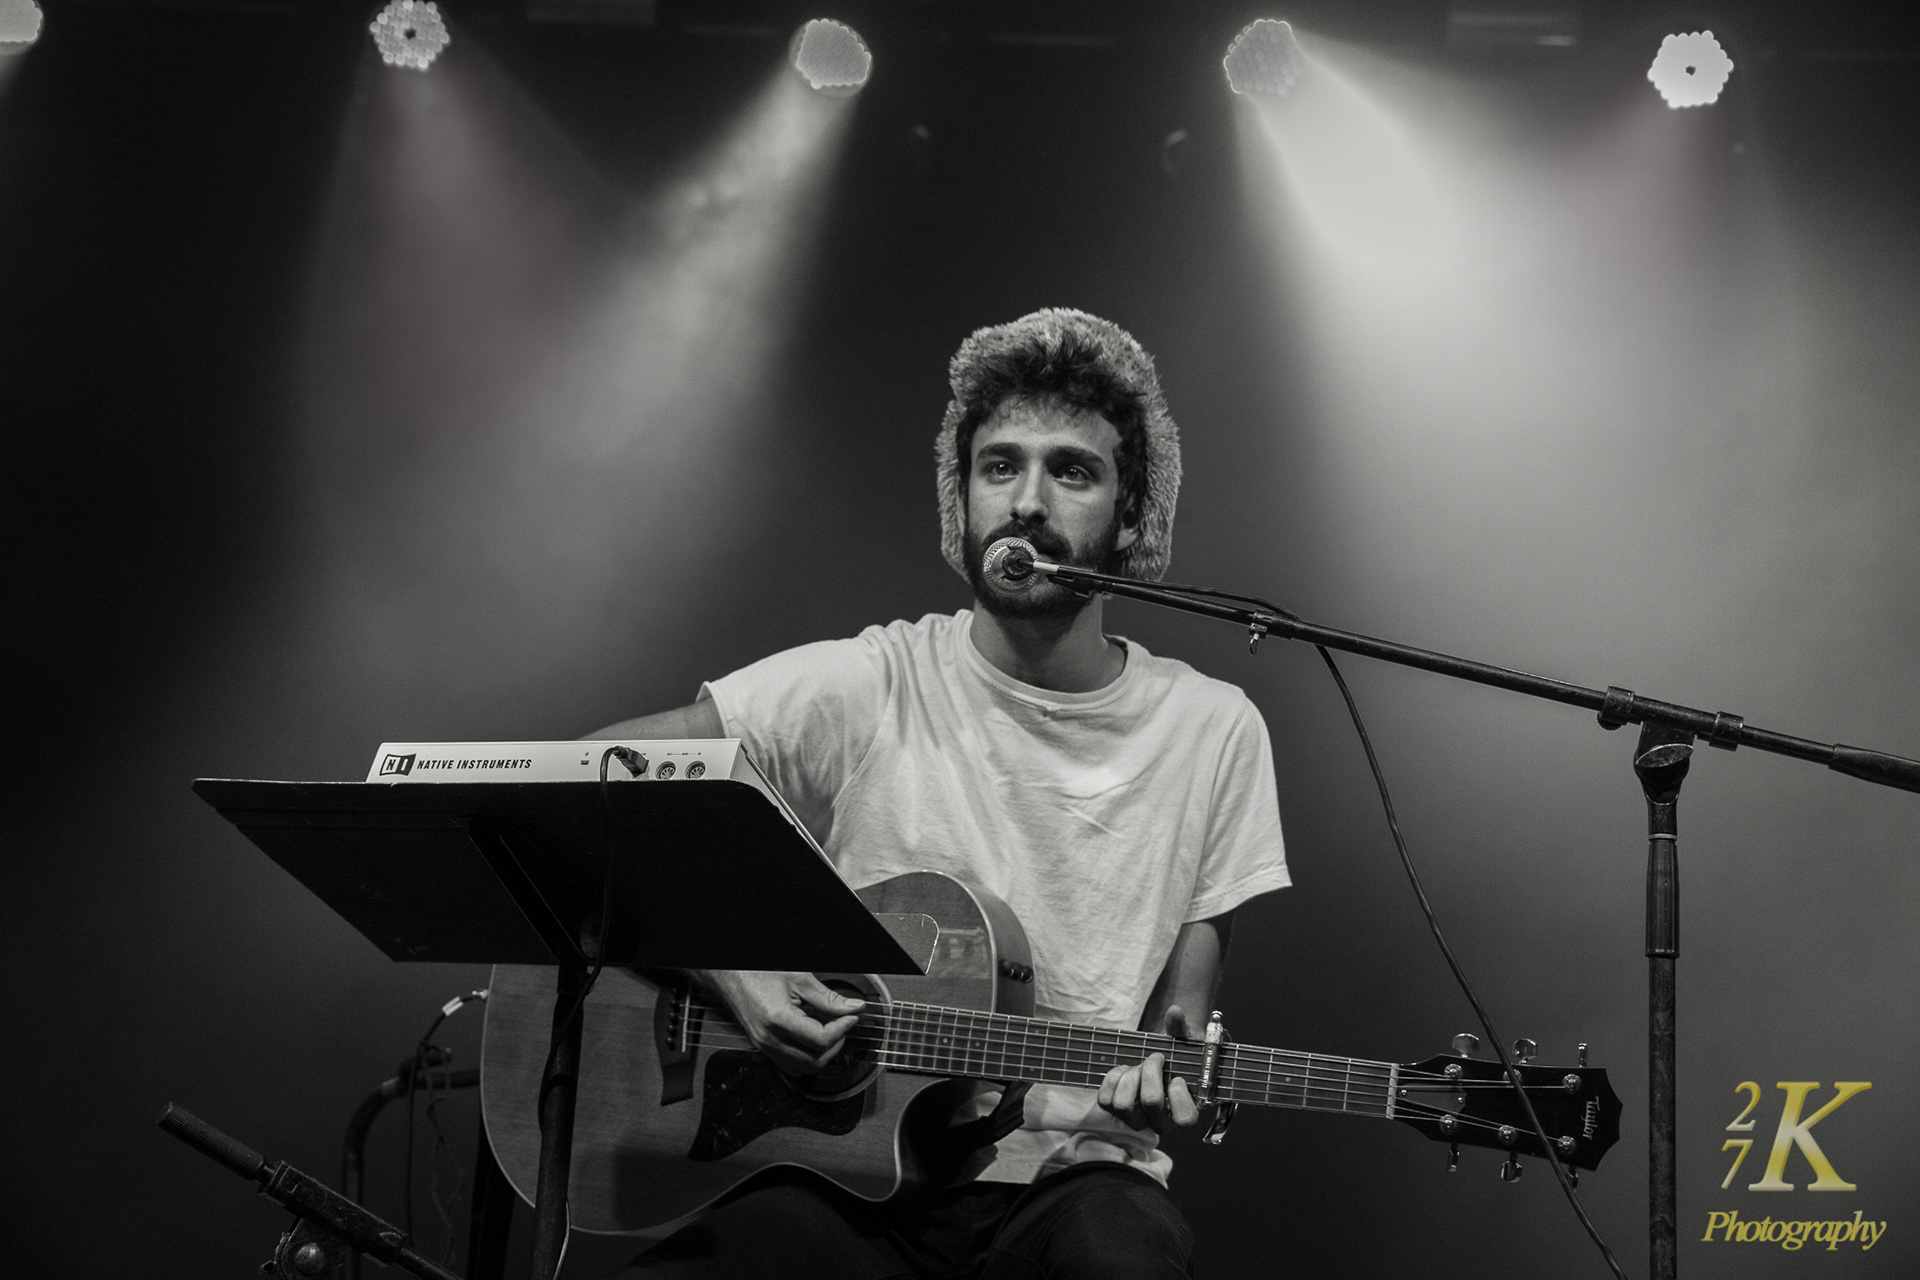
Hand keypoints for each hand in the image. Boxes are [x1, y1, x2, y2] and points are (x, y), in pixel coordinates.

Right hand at [697, 970, 864, 1075]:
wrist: (732, 977)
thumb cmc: (758, 973)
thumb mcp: (799, 979)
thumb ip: (828, 998)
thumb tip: (852, 1008)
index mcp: (778, 1020)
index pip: (821, 1040)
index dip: (842, 1028)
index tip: (850, 1017)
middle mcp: (769, 1039)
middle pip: (815, 1060)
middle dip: (835, 1044)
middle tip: (842, 1024)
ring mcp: (764, 1047)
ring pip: (804, 1067)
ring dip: (822, 1053)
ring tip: (828, 1030)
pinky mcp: (763, 1049)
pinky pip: (791, 1066)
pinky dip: (807, 1057)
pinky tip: (811, 1038)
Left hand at [1097, 1005, 1201, 1134]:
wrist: (1155, 1066)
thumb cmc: (1175, 1059)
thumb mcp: (1182, 1044)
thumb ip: (1181, 1029)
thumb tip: (1175, 1011)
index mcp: (1185, 1111)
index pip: (1184, 1118)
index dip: (1179, 1095)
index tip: (1177, 1076)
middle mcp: (1160, 1122)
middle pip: (1151, 1103)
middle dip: (1151, 1072)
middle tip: (1155, 1058)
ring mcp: (1136, 1119)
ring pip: (1123, 1105)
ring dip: (1130, 1077)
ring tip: (1138, 1065)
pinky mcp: (1115, 1112)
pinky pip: (1105, 1100)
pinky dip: (1113, 1079)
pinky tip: (1125, 1070)